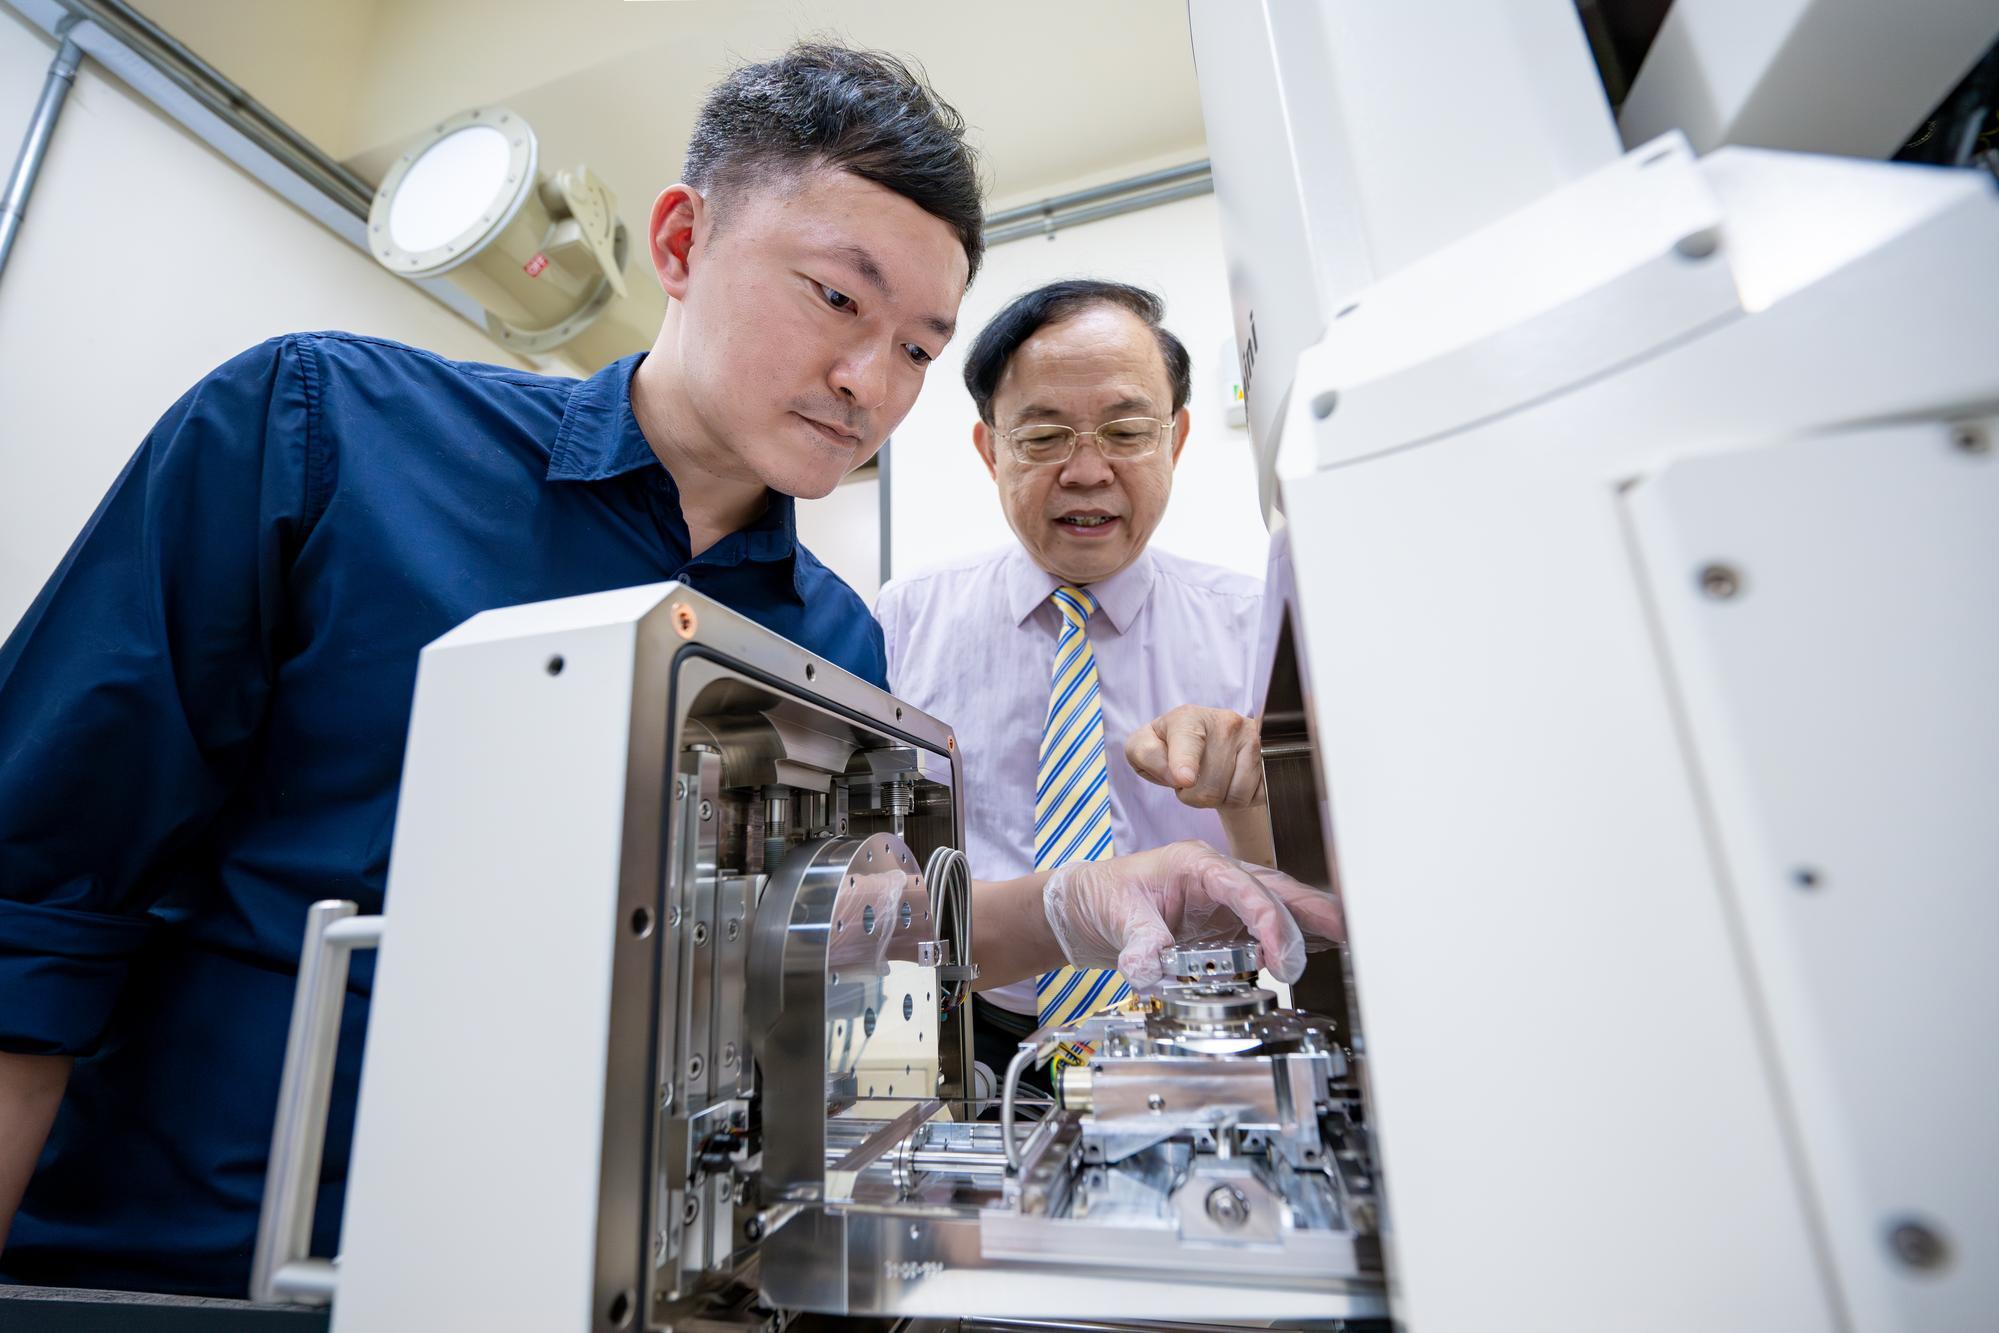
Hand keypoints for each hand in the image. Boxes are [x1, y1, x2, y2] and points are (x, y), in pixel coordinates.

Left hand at [1041, 840, 1343, 988]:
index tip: (1279, 954)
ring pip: (1278, 903)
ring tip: (1344, 941)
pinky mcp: (1225, 920)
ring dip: (1309, 922)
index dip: (1268, 920)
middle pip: (1274, 890)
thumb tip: (1150, 968)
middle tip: (1336, 942)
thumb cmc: (1103, 895)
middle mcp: (1217, 876)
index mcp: (1195, 864)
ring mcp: (1224, 898)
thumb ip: (1140, 942)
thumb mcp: (1118, 915)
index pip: (1244, 888)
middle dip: (1307, 915)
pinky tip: (1319, 945)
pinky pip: (1266, 923)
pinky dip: (1294, 933)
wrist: (1087, 906)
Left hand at [1126, 706, 1264, 809]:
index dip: (1185, 763)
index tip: (1184, 779)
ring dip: (1217, 799)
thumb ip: (1145, 755)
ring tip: (1209, 780)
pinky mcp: (1271, 758)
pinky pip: (1253, 797)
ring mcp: (1252, 739)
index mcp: (1188, 717)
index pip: (1189, 742)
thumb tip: (1175, 775)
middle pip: (1209, 786)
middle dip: (1193, 795)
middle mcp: (1225, 723)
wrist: (1209, 740)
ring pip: (1233, 795)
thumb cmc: (1170, 745)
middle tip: (1189, 781)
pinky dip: (1238, 799)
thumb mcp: (1142, 746)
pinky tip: (1229, 782)